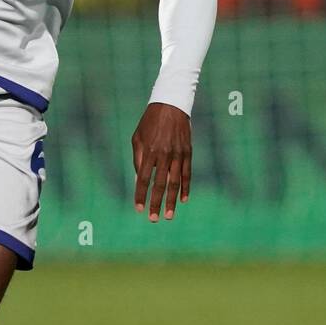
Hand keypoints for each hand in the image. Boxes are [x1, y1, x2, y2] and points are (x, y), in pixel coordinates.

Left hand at [131, 102, 191, 220]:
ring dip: (171, 200)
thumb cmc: (149, 122)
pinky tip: (183, 200)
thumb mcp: (138, 138)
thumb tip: (140, 180)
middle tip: (154, 219)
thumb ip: (138, 159)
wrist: (171, 104)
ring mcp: (178, 154)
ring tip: (168, 215)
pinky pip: (187, 173)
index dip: (141, 195)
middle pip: (159, 184)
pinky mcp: (188, 152)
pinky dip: (185, 188)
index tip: (139, 209)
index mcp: (149, 151)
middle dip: (156, 203)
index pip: (143, 179)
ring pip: (175, 182)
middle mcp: (164, 154)